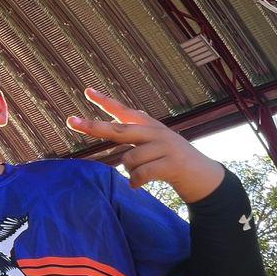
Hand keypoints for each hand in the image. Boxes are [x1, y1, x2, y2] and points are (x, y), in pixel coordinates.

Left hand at [67, 87, 223, 202]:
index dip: (106, 101)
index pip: (125, 112)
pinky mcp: (171, 163)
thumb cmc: (173, 163)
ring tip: (141, 176)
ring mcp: (165, 146)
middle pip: (118, 130)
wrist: (205, 178)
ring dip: (130, 172)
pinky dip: (135, 182)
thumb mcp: (156, 146)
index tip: (87, 90)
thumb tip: (113, 139)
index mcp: (150, 126)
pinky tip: (137, 185)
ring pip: (129, 159)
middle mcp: (156, 132)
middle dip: (94, 127)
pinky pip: (140, 174)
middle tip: (71, 121)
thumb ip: (136, 140)